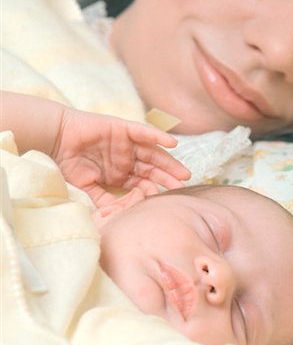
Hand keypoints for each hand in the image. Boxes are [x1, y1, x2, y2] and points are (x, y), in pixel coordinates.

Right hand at [52, 108, 190, 206]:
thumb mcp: (90, 186)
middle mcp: (128, 158)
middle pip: (153, 169)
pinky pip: (145, 132)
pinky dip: (158, 137)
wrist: (56, 140)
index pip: (144, 182)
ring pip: (153, 153)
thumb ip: (105, 199)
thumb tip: (119, 214)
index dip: (156, 190)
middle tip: (184, 187)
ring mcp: (127, 143)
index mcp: (121, 171)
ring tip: (183, 173)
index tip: (168, 200)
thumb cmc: (70, 162)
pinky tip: (173, 144)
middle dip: (169, 178)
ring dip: (169, 162)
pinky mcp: (124, 129)